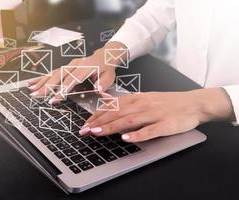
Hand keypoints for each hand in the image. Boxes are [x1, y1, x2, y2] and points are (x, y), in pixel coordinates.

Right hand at [27, 42, 125, 101]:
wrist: (105, 55)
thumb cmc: (106, 68)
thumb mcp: (110, 76)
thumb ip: (104, 83)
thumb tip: (99, 89)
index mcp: (86, 67)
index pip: (72, 80)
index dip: (62, 90)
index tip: (54, 98)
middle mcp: (75, 64)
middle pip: (59, 75)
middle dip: (47, 86)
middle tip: (37, 95)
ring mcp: (70, 64)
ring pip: (54, 73)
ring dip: (42, 82)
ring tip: (31, 90)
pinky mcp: (66, 66)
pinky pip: (53, 71)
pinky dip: (43, 77)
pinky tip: (33, 82)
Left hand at [80, 88, 233, 142]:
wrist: (193, 103)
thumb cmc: (167, 103)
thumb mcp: (145, 98)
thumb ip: (127, 103)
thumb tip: (108, 105)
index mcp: (137, 99)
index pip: (112, 107)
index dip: (97, 116)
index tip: (85, 124)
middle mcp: (143, 105)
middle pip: (117, 113)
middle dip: (99, 122)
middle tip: (84, 131)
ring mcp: (154, 114)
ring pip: (129, 120)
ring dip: (112, 126)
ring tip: (98, 132)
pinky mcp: (166, 124)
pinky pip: (150, 130)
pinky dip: (137, 135)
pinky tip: (126, 139)